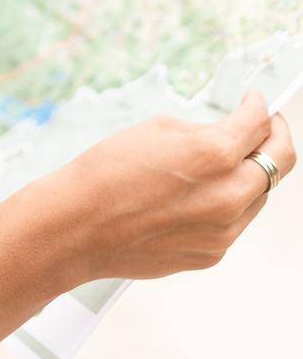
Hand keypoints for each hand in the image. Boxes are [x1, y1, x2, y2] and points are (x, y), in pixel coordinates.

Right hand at [58, 90, 295, 283]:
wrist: (78, 226)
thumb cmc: (106, 175)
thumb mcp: (156, 129)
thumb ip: (202, 131)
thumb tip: (225, 134)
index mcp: (215, 155)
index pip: (260, 123)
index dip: (261, 106)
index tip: (257, 103)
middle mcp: (228, 195)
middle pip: (280, 162)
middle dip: (274, 137)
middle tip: (266, 126)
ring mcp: (224, 231)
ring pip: (260, 195)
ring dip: (251, 173)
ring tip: (226, 162)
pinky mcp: (212, 254)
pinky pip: (236, 223)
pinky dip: (228, 203)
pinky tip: (199, 194)